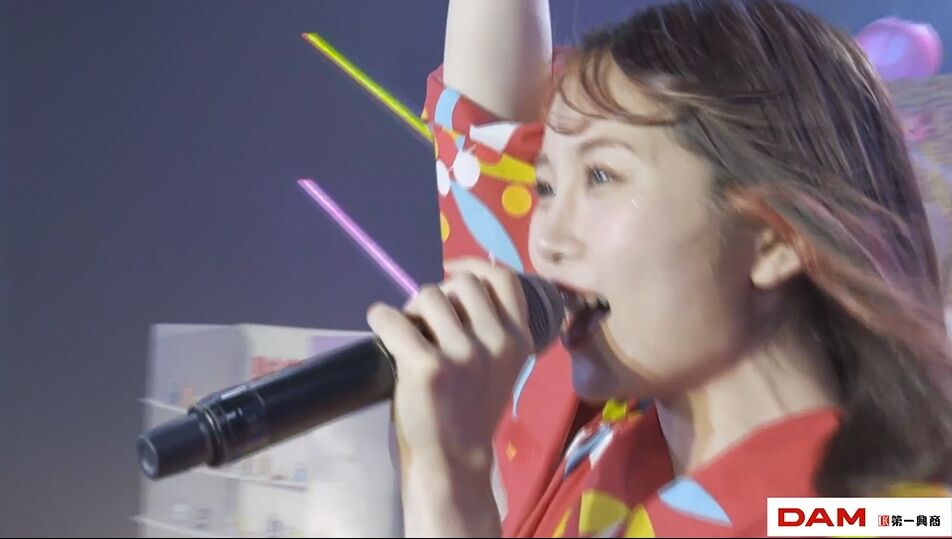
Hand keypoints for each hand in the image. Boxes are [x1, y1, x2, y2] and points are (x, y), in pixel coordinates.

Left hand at [367, 258, 533, 471]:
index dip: (472, 266)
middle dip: (437, 294)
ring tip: (407, 332)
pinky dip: (381, 317)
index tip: (451, 272)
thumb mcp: (499, 368)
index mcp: (518, 341)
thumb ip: (490, 329)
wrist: (453, 463)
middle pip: (461, 283)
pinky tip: (381, 327)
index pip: (502, 279)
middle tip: (424, 319)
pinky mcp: (427, 366)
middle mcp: (496, 343)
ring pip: (427, 295)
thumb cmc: (471, 413)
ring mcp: (462, 354)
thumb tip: (455, 284)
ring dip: (411, 308)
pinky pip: (393, 318)